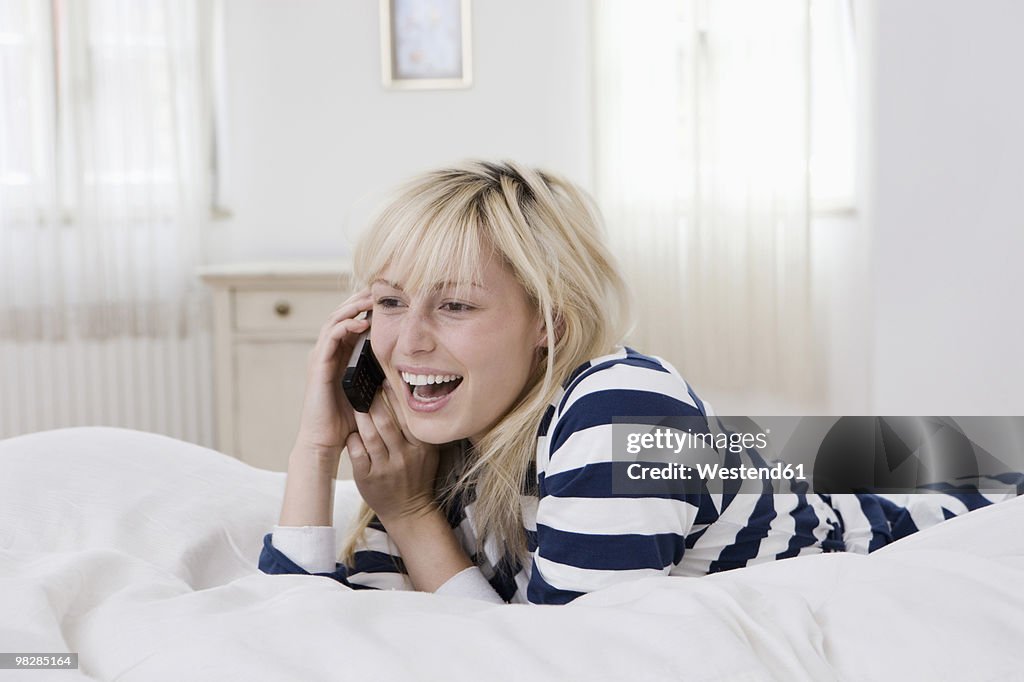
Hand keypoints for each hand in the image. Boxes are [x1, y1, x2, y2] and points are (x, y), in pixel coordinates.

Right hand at [293, 288, 373, 457]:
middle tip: (380, 287)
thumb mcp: (370, 390)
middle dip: (360, 299)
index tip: (388, 296)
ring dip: (353, 307)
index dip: (366, 306)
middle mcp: (328, 351)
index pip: (352, 320)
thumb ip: (380, 374)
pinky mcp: (319, 365)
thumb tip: (405, 365)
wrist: (326, 440)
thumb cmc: (349, 420)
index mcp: (340, 354)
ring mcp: (321, 356)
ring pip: (334, 320)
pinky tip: (360, 322)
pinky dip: (344, 326)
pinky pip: (330, 337)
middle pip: (342, 314)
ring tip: (371, 298)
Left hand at [346, 380, 440, 524]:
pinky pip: (357, 452)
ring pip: (369, 436)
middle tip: (365, 387)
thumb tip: (410, 397)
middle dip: (373, 401)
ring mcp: (385, 468)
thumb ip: (419, 429)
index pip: (407, 416)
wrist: (408, 510)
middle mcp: (404, 457)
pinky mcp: (368, 478)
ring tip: (355, 403)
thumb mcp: (427, 453)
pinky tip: (351, 430)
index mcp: (421, 448)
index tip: (385, 380)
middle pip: (386, 423)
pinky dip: (352, 439)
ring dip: (360, 417)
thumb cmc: (416, 476)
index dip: (395, 397)